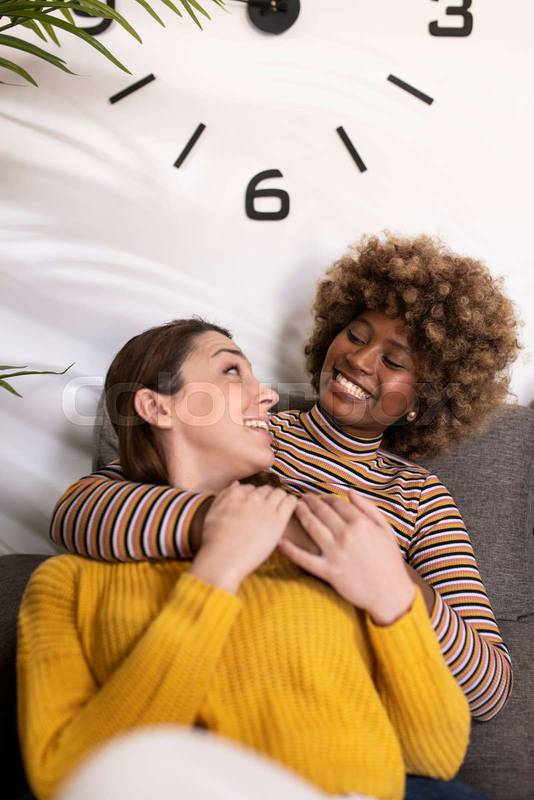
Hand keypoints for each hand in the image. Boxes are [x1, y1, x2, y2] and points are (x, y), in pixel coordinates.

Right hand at [190, 482, 296, 593]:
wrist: (223, 558)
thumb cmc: (214, 540)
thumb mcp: (213, 511)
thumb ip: (225, 495)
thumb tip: (236, 484)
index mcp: (236, 494)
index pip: (251, 488)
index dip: (255, 497)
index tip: (257, 505)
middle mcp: (252, 497)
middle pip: (267, 489)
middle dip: (269, 496)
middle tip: (270, 508)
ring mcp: (266, 508)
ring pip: (280, 493)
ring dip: (281, 499)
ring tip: (281, 509)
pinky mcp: (278, 520)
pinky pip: (291, 502)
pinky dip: (292, 503)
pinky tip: (290, 510)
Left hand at [278, 491, 415, 624]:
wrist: (390, 594)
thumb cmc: (390, 561)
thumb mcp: (386, 530)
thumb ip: (369, 508)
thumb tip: (350, 492)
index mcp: (361, 524)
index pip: (337, 503)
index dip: (326, 498)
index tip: (321, 497)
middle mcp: (346, 536)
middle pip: (322, 512)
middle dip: (311, 502)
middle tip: (303, 498)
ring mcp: (335, 554)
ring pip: (312, 528)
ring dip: (301, 515)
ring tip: (294, 508)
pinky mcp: (328, 571)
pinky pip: (304, 559)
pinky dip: (290, 549)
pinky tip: (280, 541)